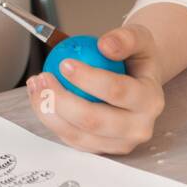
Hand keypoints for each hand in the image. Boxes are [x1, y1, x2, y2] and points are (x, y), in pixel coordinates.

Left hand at [26, 24, 164, 154]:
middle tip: (43, 77)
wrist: (139, 80)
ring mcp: (119, 143)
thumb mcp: (139, 38)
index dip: (88, 78)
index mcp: (150, 100)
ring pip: (78, 135)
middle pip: (94, 121)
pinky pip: (71, 139)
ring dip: (49, 111)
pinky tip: (39, 97)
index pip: (117, 92)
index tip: (64, 63)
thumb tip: (105, 46)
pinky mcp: (101, 149)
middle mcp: (138, 128)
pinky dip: (51, 119)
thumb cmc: (137, 59)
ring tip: (36, 84)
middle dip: (61, 100)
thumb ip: (125, 38)